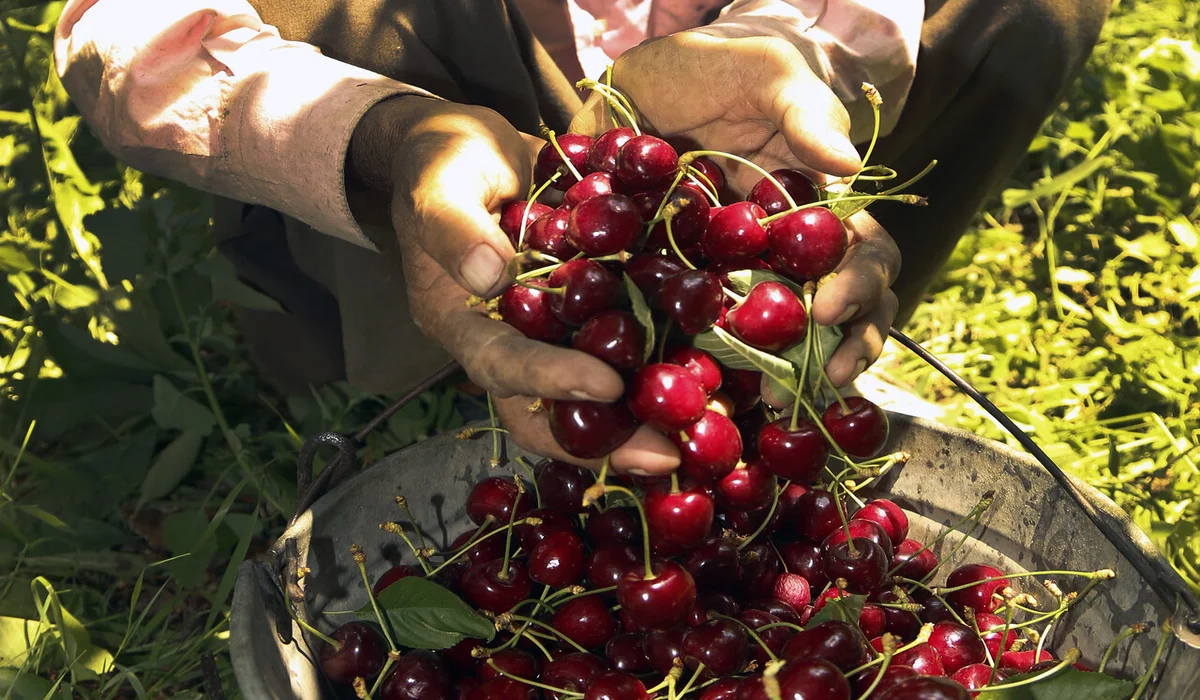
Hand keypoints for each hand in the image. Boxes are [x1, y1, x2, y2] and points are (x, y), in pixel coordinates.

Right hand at [353, 96, 679, 473]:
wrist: (470, 146)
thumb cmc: (443, 162)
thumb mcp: (437, 181)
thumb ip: (452, 225)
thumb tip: (491, 273)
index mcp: (462, 323)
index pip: (503, 365)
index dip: (552, 382)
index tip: (608, 385)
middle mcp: (509, 342)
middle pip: (549, 412)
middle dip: (606, 439)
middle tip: (664, 455)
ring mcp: (550, 333)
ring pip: (591, 396)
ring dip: (641, 418)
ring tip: (697, 430)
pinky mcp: (586, 312)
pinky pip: (621, 347)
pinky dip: (660, 365)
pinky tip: (711, 375)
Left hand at [570, 32, 900, 387]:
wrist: (638, 81)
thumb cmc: (717, 68)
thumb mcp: (767, 73)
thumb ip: (805, 114)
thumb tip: (848, 168)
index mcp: (819, 205)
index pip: (864, 255)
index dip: (859, 287)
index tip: (829, 308)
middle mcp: (790, 248)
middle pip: (843, 308)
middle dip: (844, 347)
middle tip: (822, 376)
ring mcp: (742, 271)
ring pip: (791, 334)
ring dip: (799, 372)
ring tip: (782, 403)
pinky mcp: (690, 286)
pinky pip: (716, 336)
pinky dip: (730, 369)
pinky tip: (726, 398)